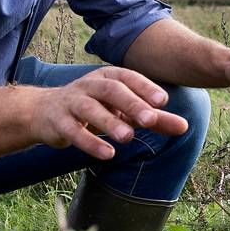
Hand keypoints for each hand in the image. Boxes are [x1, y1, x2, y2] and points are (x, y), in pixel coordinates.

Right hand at [29, 67, 190, 160]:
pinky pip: (73, 130)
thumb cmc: (94, 108)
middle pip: (111, 90)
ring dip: (109, 122)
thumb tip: (184, 127)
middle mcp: (89, 85)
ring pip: (90, 109)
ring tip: (128, 138)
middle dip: (131, 103)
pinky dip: (90, 142)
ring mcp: (72, 102)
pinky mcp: (58, 122)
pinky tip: (107, 153)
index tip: (163, 101)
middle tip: (151, 119)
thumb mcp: (124, 111)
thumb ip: (153, 118)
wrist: (45, 113)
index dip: (145, 87)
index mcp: (108, 77)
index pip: (128, 77)